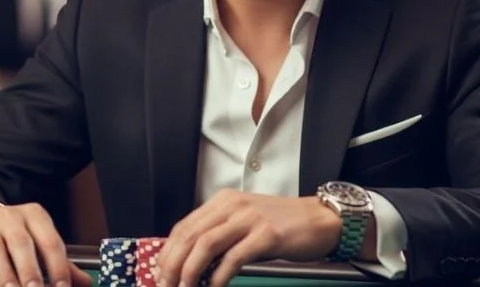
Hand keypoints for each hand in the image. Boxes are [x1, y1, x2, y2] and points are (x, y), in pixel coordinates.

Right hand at [0, 204, 91, 286]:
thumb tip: (85, 283)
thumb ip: (60, 262)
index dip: (58, 266)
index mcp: (34, 215)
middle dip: (30, 272)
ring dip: (7, 279)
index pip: (49, 240)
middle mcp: (10, 218)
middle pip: (22, 244)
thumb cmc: (14, 235)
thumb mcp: (38, 240)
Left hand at [155, 189, 341, 286]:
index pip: (184, 226)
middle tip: (167, 285)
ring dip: (190, 271)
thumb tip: (191, 260)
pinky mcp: (266, 235)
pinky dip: (219, 275)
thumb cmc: (281, 224)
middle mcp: (233, 206)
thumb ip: (220, 233)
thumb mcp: (244, 221)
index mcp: (223, 201)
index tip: (161, 272)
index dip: (168, 251)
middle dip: (173, 264)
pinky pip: (234, 257)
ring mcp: (249, 219)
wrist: (318, 219)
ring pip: (206, 244)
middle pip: (190, 235)